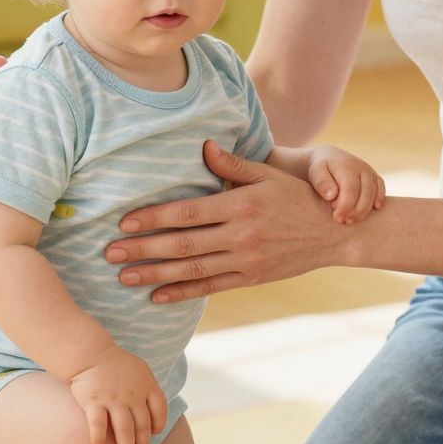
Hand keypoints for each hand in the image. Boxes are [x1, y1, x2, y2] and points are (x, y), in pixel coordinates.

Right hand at [68, 340, 167, 443]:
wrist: (90, 353)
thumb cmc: (115, 364)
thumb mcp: (139, 370)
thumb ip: (148, 389)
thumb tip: (154, 410)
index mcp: (147, 384)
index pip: (160, 409)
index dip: (158, 424)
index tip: (154, 433)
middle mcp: (133, 394)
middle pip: (143, 424)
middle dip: (142, 443)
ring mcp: (113, 398)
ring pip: (124, 429)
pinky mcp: (94, 401)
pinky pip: (98, 424)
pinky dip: (99, 437)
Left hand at [103, 142, 350, 303]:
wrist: (333, 234)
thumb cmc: (297, 198)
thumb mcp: (268, 174)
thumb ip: (233, 164)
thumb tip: (203, 147)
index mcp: (240, 205)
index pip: (187, 213)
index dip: (153, 218)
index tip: (123, 223)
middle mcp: (240, 235)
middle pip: (182, 244)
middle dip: (143, 250)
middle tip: (109, 254)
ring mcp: (245, 260)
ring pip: (192, 270)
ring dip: (155, 274)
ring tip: (124, 277)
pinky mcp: (250, 278)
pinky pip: (211, 288)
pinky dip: (182, 293)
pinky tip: (157, 296)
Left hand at [307, 143, 385, 224]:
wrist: (329, 157)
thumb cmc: (320, 168)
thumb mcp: (316, 172)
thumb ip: (322, 183)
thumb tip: (332, 196)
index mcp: (347, 166)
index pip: (350, 190)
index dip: (345, 206)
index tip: (337, 218)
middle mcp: (361, 168)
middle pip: (365, 193)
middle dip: (356, 211)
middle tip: (345, 222)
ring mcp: (370, 172)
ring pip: (373, 193)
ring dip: (365, 210)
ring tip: (352, 220)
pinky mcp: (375, 177)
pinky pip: (381, 188)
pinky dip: (380, 198)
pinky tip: (375, 209)